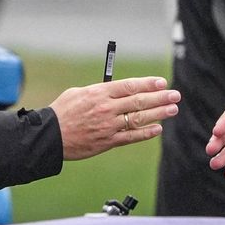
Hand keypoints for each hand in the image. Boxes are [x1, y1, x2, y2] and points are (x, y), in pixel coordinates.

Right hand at [47, 76, 179, 159]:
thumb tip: (115, 90)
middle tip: (175, 95)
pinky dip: (146, 133)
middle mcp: (107, 108)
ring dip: (159, 114)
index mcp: (99, 93)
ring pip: (139, 118)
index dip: (148, 84)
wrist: (49, 136)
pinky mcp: (107, 142)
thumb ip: (99, 91)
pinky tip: (158, 129)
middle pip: (139, 101)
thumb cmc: (61, 112)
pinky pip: (131, 137)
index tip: (162, 82)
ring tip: (172, 109)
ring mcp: (108, 126)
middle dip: (160, 97)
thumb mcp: (78, 93)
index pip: (130, 86)